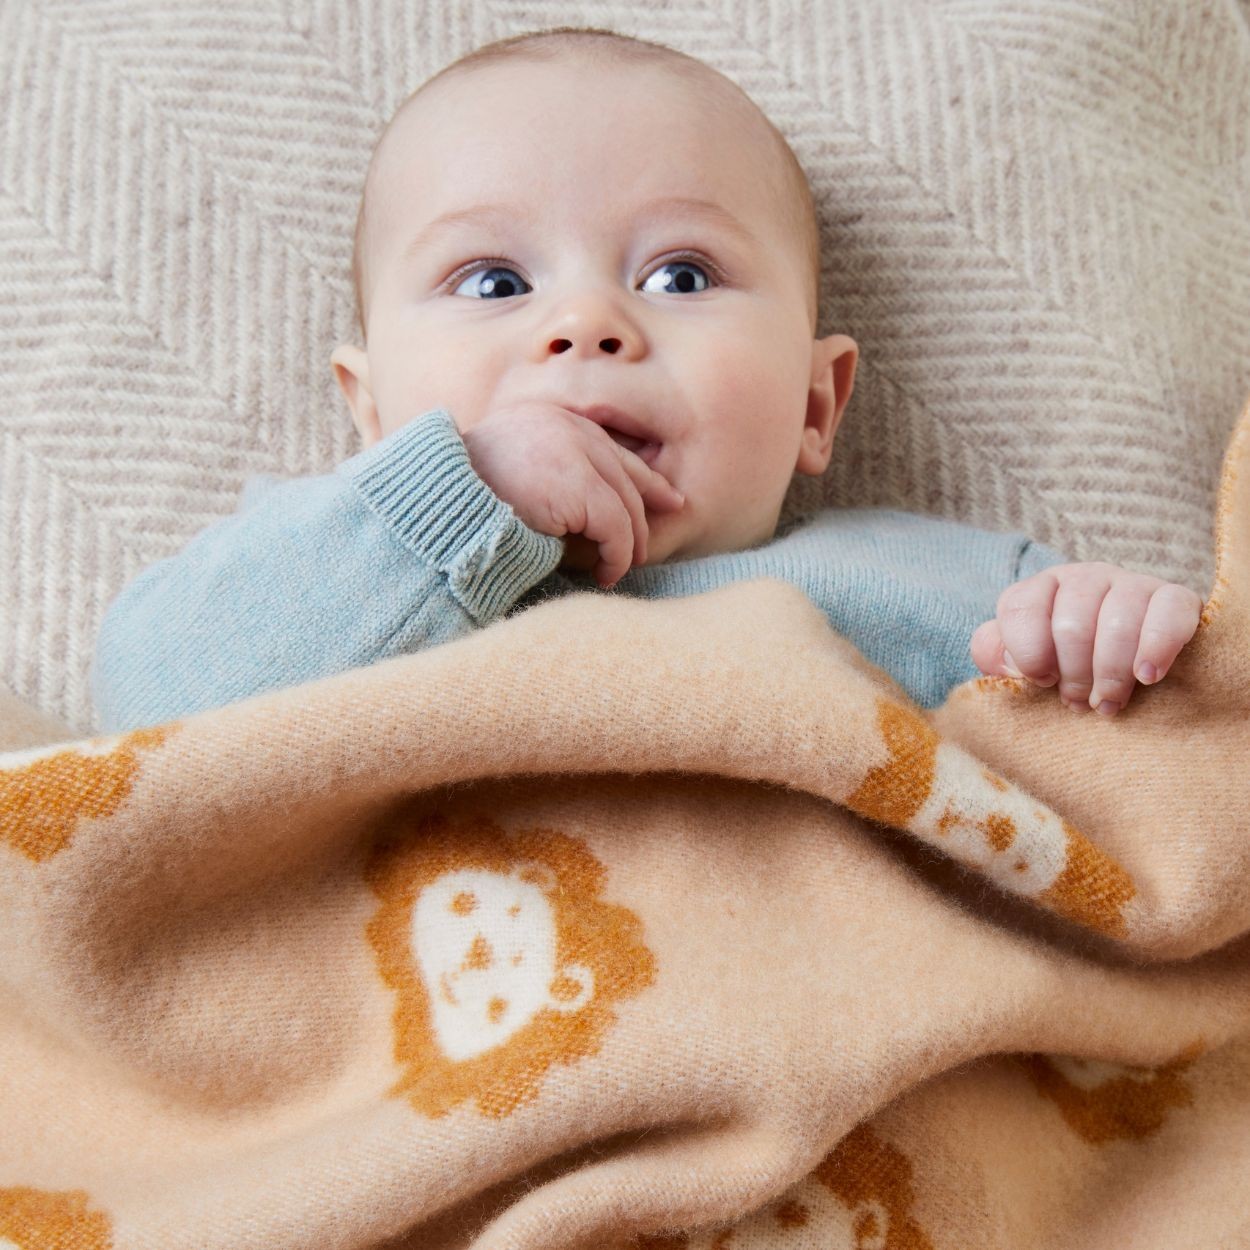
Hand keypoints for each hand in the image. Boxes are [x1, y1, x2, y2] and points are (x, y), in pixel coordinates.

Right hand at [459, 401, 684, 588]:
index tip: (668, 500)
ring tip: (619, 569)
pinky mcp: (578, 485)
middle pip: (624, 472)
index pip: (609, 447)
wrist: (435, 506)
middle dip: (644, 512)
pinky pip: (616, 526)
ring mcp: (573, 451)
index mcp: (547, 418)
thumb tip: (586, 514)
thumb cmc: (460, 501)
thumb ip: (547, 479)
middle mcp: (565, 426)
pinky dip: (618, 556)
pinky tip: (607, 575)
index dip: (643, 477)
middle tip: (646, 550)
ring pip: (623, 503)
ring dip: (627, 543)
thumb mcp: (509, 474)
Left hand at [969, 562, 1204, 714]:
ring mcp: (1130, 583)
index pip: (1019, 608)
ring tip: (1107, 703)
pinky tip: (1147, 676)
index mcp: (1040, 589)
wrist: (1134, 665)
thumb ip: (996, 654)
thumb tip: (1005, 662)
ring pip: (1118, 623)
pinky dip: (1156, 648)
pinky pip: (1168, 613)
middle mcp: (1083, 578)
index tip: (1042, 681)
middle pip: (1071, 624)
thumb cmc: (1066, 666)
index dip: (1028, 654)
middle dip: (1073, 675)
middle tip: (1078, 703)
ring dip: (1110, 674)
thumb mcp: (1023, 659)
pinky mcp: (1174, 598)